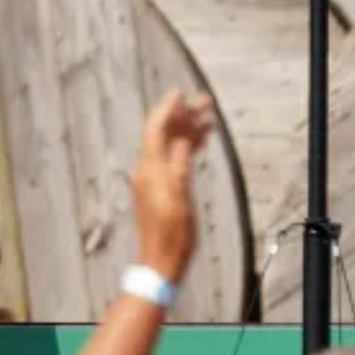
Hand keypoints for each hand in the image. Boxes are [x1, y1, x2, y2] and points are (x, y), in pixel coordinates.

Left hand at [129, 90, 213, 283]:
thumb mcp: (180, 198)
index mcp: (149, 170)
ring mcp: (153, 179)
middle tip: (203, 102)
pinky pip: (172, 160)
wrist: (160, 261)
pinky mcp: (160, 189)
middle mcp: (147, 171)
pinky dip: (186, 148)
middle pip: (163, 134)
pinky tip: (199, 142)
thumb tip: (183, 140)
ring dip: (187, 130)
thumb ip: (180, 166)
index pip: (155, 130)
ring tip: (207, 118)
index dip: (166, 109)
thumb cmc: (171, 235)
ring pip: (170, 146)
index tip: (179, 93)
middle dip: (182, 116)